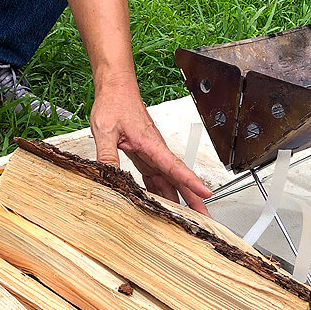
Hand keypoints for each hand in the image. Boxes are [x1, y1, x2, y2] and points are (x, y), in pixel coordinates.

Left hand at [90, 77, 212, 215]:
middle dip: (194, 199)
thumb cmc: (114, 104)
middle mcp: (156, 151)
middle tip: (205, 217)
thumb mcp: (105, 130)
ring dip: (180, 200)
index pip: (175, 166)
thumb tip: (107, 176)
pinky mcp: (145, 157)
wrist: (116, 90)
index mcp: (151, 144)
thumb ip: (106, 154)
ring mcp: (152, 155)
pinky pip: (156, 179)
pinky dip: (161, 193)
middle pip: (178, 179)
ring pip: (169, 181)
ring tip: (188, 218)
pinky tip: (162, 205)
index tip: (205, 193)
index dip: (190, 182)